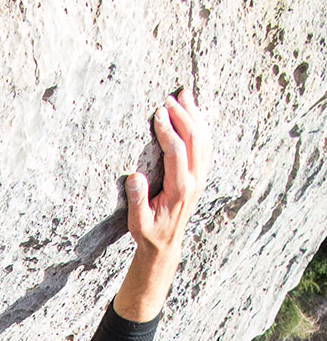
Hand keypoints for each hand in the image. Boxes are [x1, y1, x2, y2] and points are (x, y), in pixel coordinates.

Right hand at [125, 89, 210, 258]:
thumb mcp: (137, 223)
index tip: (157, 114)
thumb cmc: (149, 233)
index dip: (168, 131)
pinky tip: (193, 112)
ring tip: (184, 95)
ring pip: (203, 140)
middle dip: (182, 116)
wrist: (167, 244)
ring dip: (194, 116)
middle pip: (194, 140)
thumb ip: (137, 201)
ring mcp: (200, 177)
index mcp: (179, 190)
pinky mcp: (200, 175)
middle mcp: (194, 181)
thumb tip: (134, 177)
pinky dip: (200, 126)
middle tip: (169, 99)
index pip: (176, 153)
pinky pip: (205, 145)